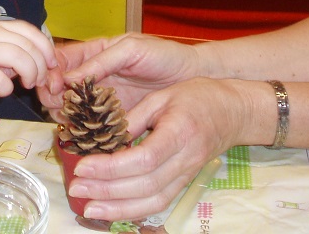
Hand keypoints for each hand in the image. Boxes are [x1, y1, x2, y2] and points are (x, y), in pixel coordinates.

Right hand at [0, 20, 56, 99]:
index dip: (46, 48)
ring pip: (17, 57)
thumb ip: (15, 50)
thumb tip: (41, 64)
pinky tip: (3, 91)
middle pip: (27, 46)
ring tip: (27, 84)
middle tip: (38, 80)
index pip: (29, 31)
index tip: (51, 64)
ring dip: (29, 74)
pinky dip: (7, 88)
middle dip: (40, 66)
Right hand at [38, 33, 200, 121]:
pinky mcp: (110, 120)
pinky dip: (83, 131)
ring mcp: (99, 100)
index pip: (58, 61)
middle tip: (64, 105)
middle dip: (53, 97)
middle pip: (56, 88)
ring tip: (76, 120)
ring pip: (67, 110)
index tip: (54, 85)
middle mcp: (90, 77)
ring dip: (66, 116)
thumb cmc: (163, 56)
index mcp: (92, 53)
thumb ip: (101, 61)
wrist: (192, 78)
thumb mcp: (131, 49)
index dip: (49, 72)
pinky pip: (88, 127)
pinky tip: (87, 133)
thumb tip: (69, 77)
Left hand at [64, 77, 267, 220]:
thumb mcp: (162, 96)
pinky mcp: (184, 183)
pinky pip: (159, 204)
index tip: (83, 165)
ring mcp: (187, 175)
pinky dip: (133, 211)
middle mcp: (185, 160)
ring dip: (118, 209)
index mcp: (180, 132)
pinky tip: (110, 210)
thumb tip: (102, 135)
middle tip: (75, 187)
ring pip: (153, 202)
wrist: (233, 112)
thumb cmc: (197, 96)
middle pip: (145, 185)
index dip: (112, 167)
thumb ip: (133, 116)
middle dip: (107, 190)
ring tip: (87, 207)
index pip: (144, 159)